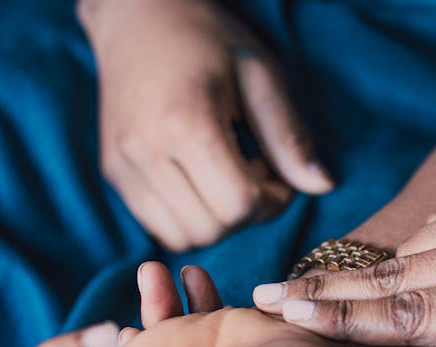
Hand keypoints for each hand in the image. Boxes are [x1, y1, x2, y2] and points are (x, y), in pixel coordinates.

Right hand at [78, 0, 333, 249]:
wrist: (138, 19)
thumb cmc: (208, 40)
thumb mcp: (260, 75)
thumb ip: (289, 136)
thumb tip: (322, 186)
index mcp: (184, 124)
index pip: (239, 204)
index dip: (272, 199)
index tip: (275, 169)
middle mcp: (144, 152)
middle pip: (213, 228)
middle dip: (246, 213)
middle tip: (255, 171)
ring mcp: (121, 166)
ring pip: (182, 237)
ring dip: (217, 222)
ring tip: (226, 176)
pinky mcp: (112, 174)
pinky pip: (158, 227)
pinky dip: (188, 219)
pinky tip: (200, 180)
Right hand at [252, 182, 435, 346]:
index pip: (407, 312)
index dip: (340, 316)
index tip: (281, 313)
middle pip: (396, 272)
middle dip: (328, 288)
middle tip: (263, 293)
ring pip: (407, 248)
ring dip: (368, 276)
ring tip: (316, 298)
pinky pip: (430, 228)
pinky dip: (406, 254)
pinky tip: (392, 277)